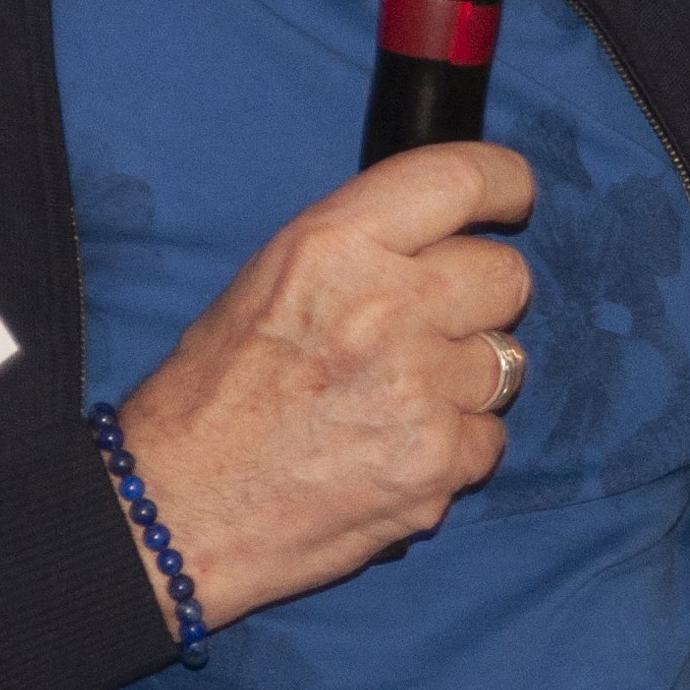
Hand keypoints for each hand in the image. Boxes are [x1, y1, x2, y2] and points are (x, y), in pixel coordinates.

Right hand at [108, 142, 535, 627]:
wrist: (174, 510)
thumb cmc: (209, 396)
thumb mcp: (268, 281)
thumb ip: (361, 249)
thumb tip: (440, 237)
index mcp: (334, 246)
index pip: (461, 179)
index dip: (505, 183)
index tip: (515, 198)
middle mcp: (386, 307)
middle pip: (505, 275)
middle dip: (482, 298)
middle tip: (433, 326)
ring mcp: (418, 390)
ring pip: (507, 362)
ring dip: (466, 379)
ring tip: (398, 400)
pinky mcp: (435, 466)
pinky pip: (491, 439)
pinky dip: (455, 449)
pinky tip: (396, 452)